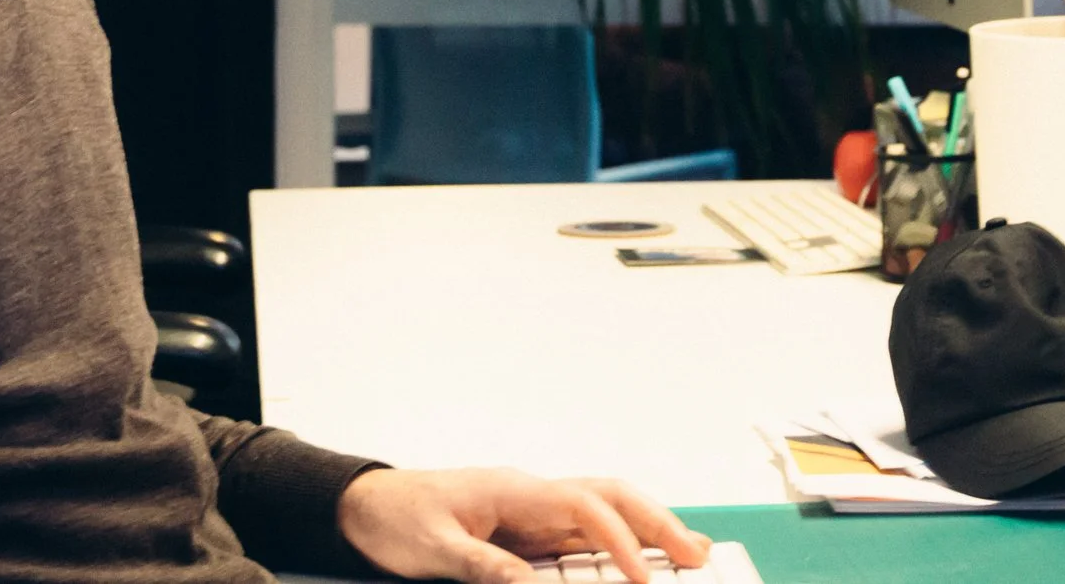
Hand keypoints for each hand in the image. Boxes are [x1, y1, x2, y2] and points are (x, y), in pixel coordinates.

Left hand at [336, 467, 710, 583]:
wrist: (366, 505)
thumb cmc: (396, 517)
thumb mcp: (434, 549)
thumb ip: (482, 566)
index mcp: (514, 490)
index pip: (583, 506)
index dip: (619, 540)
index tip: (642, 579)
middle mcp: (532, 495)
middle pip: (611, 495)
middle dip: (657, 521)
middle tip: (698, 555)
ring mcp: (534, 511)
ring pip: (606, 510)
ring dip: (649, 529)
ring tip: (690, 555)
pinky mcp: (529, 531)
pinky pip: (585, 534)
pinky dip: (621, 545)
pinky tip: (641, 564)